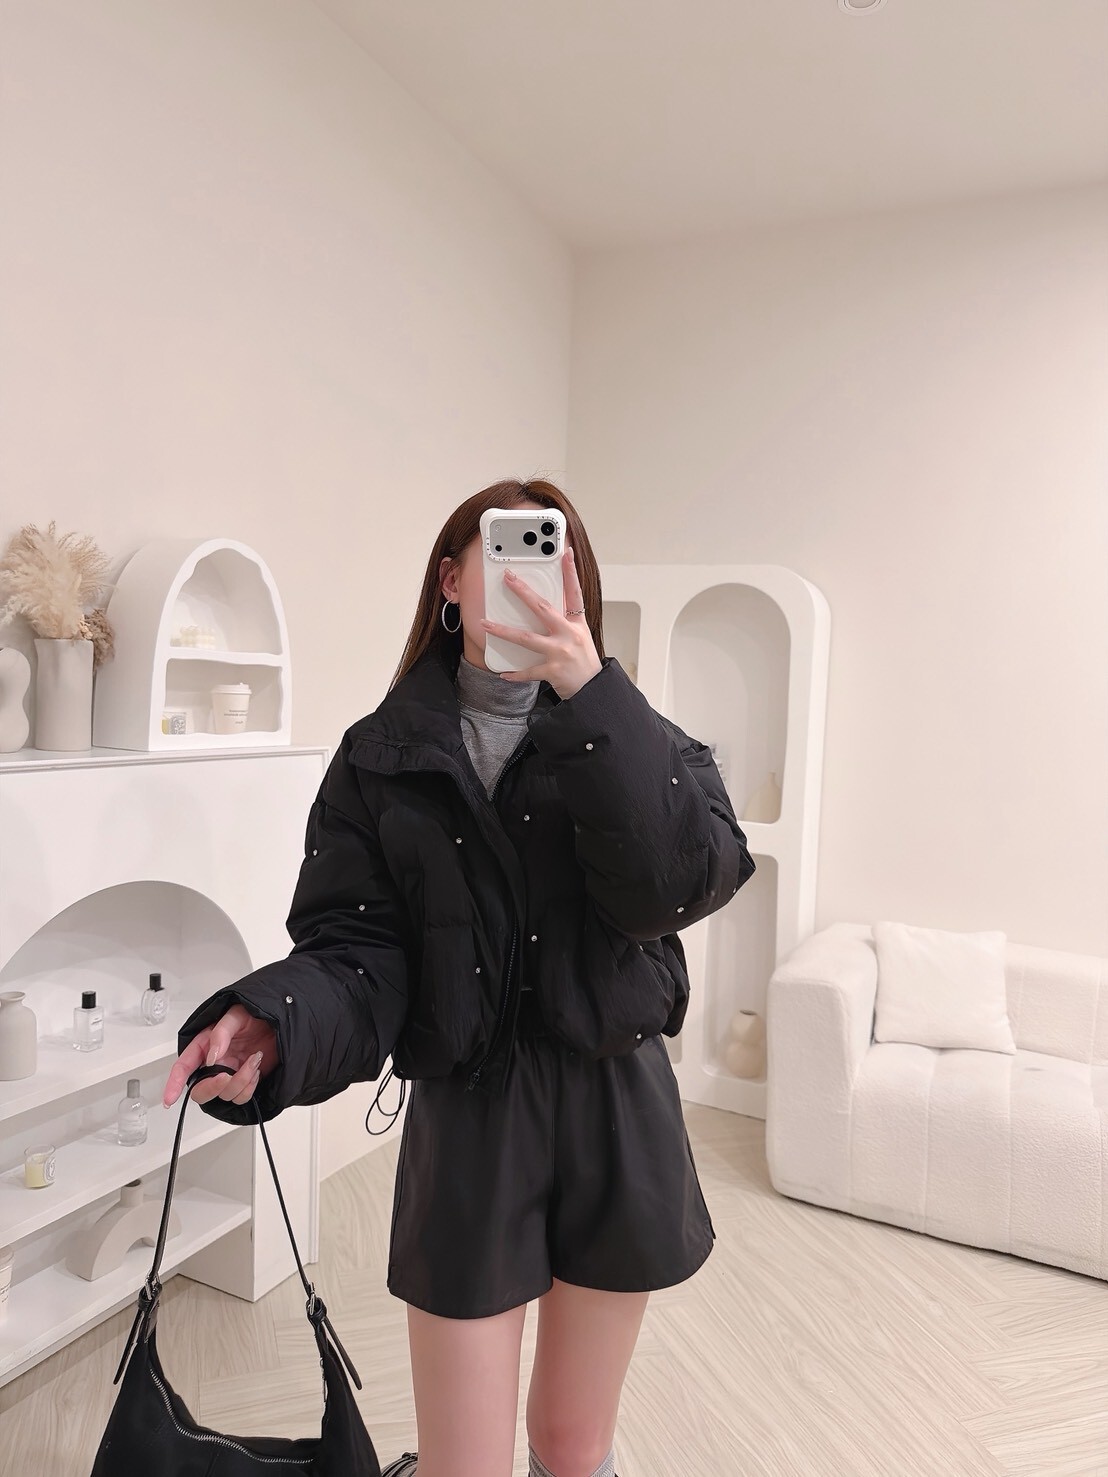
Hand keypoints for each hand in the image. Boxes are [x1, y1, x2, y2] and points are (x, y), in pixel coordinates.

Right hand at [162, 1003, 277, 1109]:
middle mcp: (213, 1064)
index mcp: (203, 1046)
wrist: (278, 1023)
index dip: (173, 1084)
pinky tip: (256, 1070)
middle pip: (200, 1090)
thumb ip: (220, 1034)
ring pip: (224, 1095)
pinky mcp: (243, 1083)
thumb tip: (211, 1056)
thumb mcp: (235, 1015)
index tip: (169, 1098)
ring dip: (240, 1081)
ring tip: (253, 1060)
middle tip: (226, 1077)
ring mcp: (228, 1074)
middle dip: (213, 1087)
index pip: (183, 1067)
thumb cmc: (254, 1014)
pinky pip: (241, 1097)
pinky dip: (250, 1086)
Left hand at [480, 544, 602, 699]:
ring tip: (486, 624)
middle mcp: (569, 635)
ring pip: (526, 638)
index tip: (566, 554)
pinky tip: (502, 674)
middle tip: (508, 579)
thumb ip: (566, 623)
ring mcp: (560, 652)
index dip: (571, 573)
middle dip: (523, 592)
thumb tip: (543, 609)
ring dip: (503, 631)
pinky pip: (528, 671)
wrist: (593, 689)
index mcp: (577, 624)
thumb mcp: (581, 637)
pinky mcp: (553, 670)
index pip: (574, 593)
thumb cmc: (585, 663)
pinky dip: (515, 674)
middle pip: (543, 608)